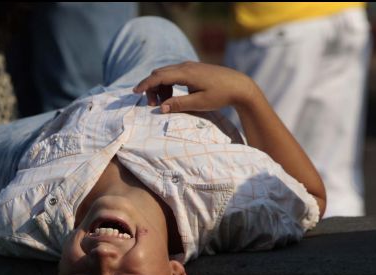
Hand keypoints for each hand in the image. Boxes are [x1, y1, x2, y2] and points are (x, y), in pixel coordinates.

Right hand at [133, 61, 256, 113]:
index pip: (159, 76)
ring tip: (163, 104)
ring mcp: (190, 66)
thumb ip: (179, 104)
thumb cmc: (221, 95)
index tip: (135, 92)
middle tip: (151, 105)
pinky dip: (168, 85)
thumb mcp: (200, 103)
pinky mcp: (193, 70)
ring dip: (160, 87)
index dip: (145, 84)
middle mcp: (186, 66)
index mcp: (186, 73)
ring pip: (166, 73)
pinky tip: (173, 97)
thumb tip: (160, 108)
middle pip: (159, 73)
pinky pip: (174, 74)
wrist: (240, 86)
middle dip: (151, 88)